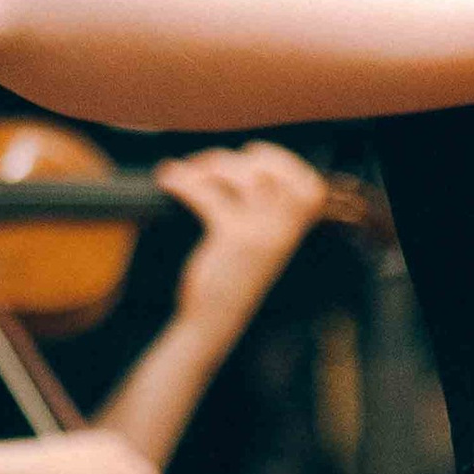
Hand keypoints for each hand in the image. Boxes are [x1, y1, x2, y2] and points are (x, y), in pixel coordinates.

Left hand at [156, 142, 333, 335]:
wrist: (217, 317)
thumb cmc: (235, 272)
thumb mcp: (265, 240)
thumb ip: (269, 207)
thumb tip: (247, 161)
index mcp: (298, 230)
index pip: (305, 180)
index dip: (277, 158)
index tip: (248, 156)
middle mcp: (286, 230)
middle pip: (268, 170)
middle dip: (234, 158)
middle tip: (207, 165)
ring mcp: (261, 233)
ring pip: (240, 176)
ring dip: (206, 165)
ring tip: (185, 172)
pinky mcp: (231, 239)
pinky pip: (207, 193)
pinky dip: (182, 180)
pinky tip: (168, 179)